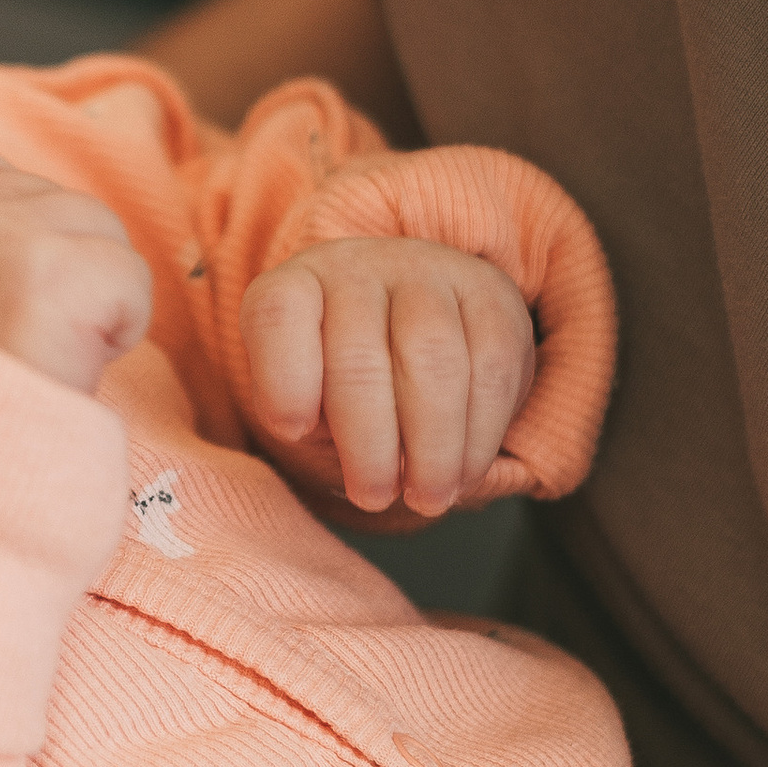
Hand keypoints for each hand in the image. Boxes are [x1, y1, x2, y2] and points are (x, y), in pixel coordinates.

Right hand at [0, 145, 151, 394]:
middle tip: (20, 341)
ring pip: (102, 232)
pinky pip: (132, 278)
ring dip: (92, 300)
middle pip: (58, 201)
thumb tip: (25, 230)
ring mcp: (3, 233)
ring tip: (42, 354)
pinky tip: (73, 361)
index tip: (0, 297)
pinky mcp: (58, 270)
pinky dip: (123, 328)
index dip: (18, 236)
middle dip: (61, 270)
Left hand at [243, 232, 537, 517]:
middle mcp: (359, 269)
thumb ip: (309, 421)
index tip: (294, 434)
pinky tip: (463, 471)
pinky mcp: (490, 294)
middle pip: (360, 357)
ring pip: (433, 360)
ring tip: (426, 497)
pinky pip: (490, 367)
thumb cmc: (343, 375)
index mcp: (296, 287)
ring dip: (432, 446)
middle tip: (373, 497)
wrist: (415, 317)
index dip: (283, 377)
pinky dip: (478, 434)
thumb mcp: (306, 395)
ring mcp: (428, 273)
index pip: (278, 315)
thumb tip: (360, 464)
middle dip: (368, 443)